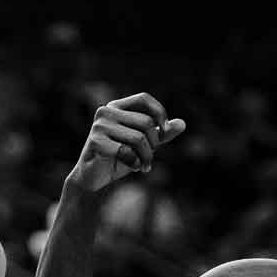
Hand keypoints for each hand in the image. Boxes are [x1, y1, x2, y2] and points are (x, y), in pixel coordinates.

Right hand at [67, 92, 186, 193]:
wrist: (93, 177)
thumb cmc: (119, 158)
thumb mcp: (143, 145)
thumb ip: (161, 134)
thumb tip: (182, 124)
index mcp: (117, 107)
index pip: (143, 98)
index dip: (159, 112)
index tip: (164, 132)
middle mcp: (106, 111)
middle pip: (146, 122)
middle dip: (154, 144)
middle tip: (150, 158)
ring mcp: (99, 126)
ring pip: (138, 138)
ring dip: (146, 156)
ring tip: (143, 166)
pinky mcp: (95, 141)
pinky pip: (126, 151)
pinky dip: (134, 162)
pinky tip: (133, 167)